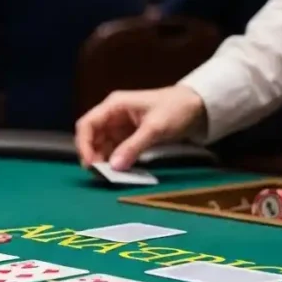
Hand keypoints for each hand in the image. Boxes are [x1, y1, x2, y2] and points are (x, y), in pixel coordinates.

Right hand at [75, 86, 205, 169]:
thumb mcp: (155, 128)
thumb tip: (114, 166)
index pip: (87, 124)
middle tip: (100, 174)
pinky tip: (120, 171)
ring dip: (104, 160)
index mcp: (114, 105)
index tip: (90, 164)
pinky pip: (116, 150)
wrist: (197, 106)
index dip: (84, 144)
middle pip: (92, 136)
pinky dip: (116, 160)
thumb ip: (133, 147)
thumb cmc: (175, 109)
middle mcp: (113, 115)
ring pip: (102, 145)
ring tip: (110, 175)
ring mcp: (120, 126)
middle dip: (92, 154)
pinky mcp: (129, 136)